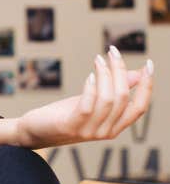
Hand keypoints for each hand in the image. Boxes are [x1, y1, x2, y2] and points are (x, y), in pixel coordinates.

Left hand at [14, 47, 152, 149]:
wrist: (35, 131)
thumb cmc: (65, 114)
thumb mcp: (94, 100)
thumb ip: (114, 90)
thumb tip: (138, 74)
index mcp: (115, 126)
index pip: (139, 107)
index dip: (147, 86)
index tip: (149, 64)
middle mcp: (106, 132)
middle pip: (123, 98)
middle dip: (120, 71)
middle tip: (112, 51)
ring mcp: (89, 131)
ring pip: (108, 99)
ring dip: (105, 74)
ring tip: (99, 58)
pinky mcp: (72, 126)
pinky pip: (88, 105)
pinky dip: (91, 87)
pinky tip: (89, 75)